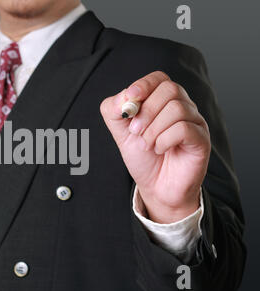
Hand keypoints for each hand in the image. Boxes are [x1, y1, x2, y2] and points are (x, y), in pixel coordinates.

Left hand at [100, 71, 210, 223]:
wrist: (155, 187)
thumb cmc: (142, 157)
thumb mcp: (120, 132)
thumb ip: (114, 111)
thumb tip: (124, 97)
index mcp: (163, 101)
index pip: (159, 78)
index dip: (143, 85)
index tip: (130, 100)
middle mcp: (183, 107)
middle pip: (170, 89)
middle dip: (146, 110)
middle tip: (135, 131)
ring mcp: (195, 122)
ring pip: (177, 109)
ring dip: (153, 129)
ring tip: (146, 145)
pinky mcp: (201, 139)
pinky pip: (184, 128)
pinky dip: (164, 140)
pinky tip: (159, 149)